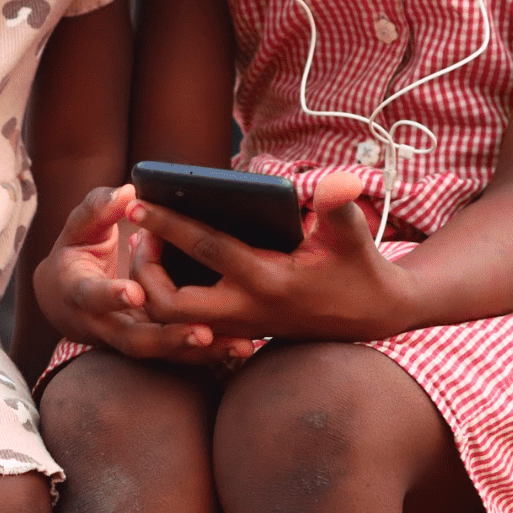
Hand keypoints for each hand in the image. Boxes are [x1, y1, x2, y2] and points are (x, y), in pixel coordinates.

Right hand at [33, 184, 255, 365]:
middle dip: (171, 338)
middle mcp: (103, 325)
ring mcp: (129, 339)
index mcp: (79, 292)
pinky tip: (244, 348)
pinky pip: (179, 356)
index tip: (135, 290)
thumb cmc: (75, 252)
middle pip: (137, 341)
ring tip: (240, 345)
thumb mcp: (77, 228)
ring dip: (201, 352)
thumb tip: (127, 193)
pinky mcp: (151, 345)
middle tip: (203, 331)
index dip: (112, 294)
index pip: (93, 296)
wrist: (65, 300)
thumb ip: (98, 209)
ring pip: (163, 355)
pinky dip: (209, 354)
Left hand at [129, 171, 413, 342]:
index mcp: (269, 281)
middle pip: (172, 306)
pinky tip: (167, 270)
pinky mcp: (242, 331)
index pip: (207, 248)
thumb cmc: (361, 270)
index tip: (137, 202)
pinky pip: (191, 325)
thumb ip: (341, 209)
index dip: (169, 224)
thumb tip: (338, 181)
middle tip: (141, 239)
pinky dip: (172, 303)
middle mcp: (248, 310)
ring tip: (149, 250)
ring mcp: (242, 326)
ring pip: (176, 323)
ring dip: (153, 291)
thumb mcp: (354, 237)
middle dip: (145, 275)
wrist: (375, 317)